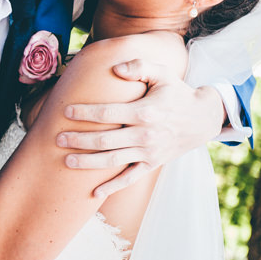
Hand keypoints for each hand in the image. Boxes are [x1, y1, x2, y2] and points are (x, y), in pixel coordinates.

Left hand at [60, 58, 225, 197]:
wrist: (202, 118)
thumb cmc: (176, 92)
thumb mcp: (162, 73)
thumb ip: (139, 66)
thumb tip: (116, 68)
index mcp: (145, 111)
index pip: (108, 113)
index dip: (85, 112)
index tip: (66, 110)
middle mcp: (146, 135)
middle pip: (105, 140)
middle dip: (79, 140)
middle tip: (57, 138)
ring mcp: (149, 152)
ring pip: (113, 160)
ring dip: (88, 163)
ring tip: (67, 162)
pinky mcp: (152, 164)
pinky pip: (130, 178)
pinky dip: (112, 187)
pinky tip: (94, 193)